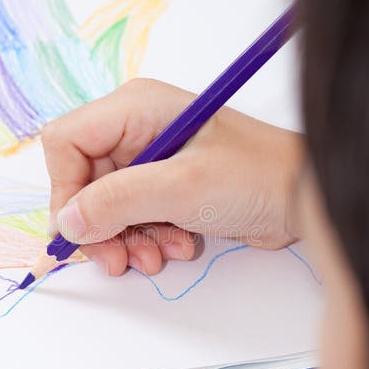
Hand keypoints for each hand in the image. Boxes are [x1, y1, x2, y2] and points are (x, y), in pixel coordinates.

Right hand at [41, 78, 302, 275]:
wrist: (303, 198)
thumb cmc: (255, 176)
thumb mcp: (181, 188)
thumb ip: (118, 201)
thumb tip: (67, 221)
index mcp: (134, 108)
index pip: (65, 142)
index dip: (65, 188)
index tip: (81, 228)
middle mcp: (135, 129)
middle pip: (81, 181)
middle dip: (98, 225)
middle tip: (117, 260)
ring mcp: (149, 159)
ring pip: (104, 205)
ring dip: (124, 238)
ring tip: (155, 256)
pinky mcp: (164, 185)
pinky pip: (131, 216)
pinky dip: (144, 237)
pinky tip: (175, 246)